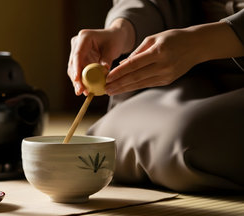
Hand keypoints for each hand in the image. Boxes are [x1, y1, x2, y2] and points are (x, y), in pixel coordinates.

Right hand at [68, 18, 134, 95]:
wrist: (114, 37)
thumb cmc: (114, 40)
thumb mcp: (112, 49)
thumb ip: (107, 59)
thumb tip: (104, 71)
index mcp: (84, 37)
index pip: (78, 54)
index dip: (76, 67)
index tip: (77, 79)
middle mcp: (77, 44)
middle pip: (73, 63)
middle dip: (76, 78)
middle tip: (80, 90)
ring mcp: (76, 52)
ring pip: (73, 69)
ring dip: (77, 82)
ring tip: (83, 92)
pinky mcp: (78, 60)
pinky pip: (78, 71)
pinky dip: (82, 80)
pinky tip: (85, 90)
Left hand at [105, 21, 243, 94]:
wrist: (197, 45)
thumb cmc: (173, 38)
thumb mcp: (154, 38)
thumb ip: (137, 52)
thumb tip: (121, 65)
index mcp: (159, 52)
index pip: (134, 65)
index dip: (119, 73)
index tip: (107, 77)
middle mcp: (163, 65)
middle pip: (135, 77)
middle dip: (118, 84)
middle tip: (104, 88)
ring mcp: (166, 75)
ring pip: (140, 83)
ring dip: (124, 88)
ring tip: (110, 91)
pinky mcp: (167, 80)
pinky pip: (147, 84)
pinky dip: (133, 86)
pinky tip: (123, 88)